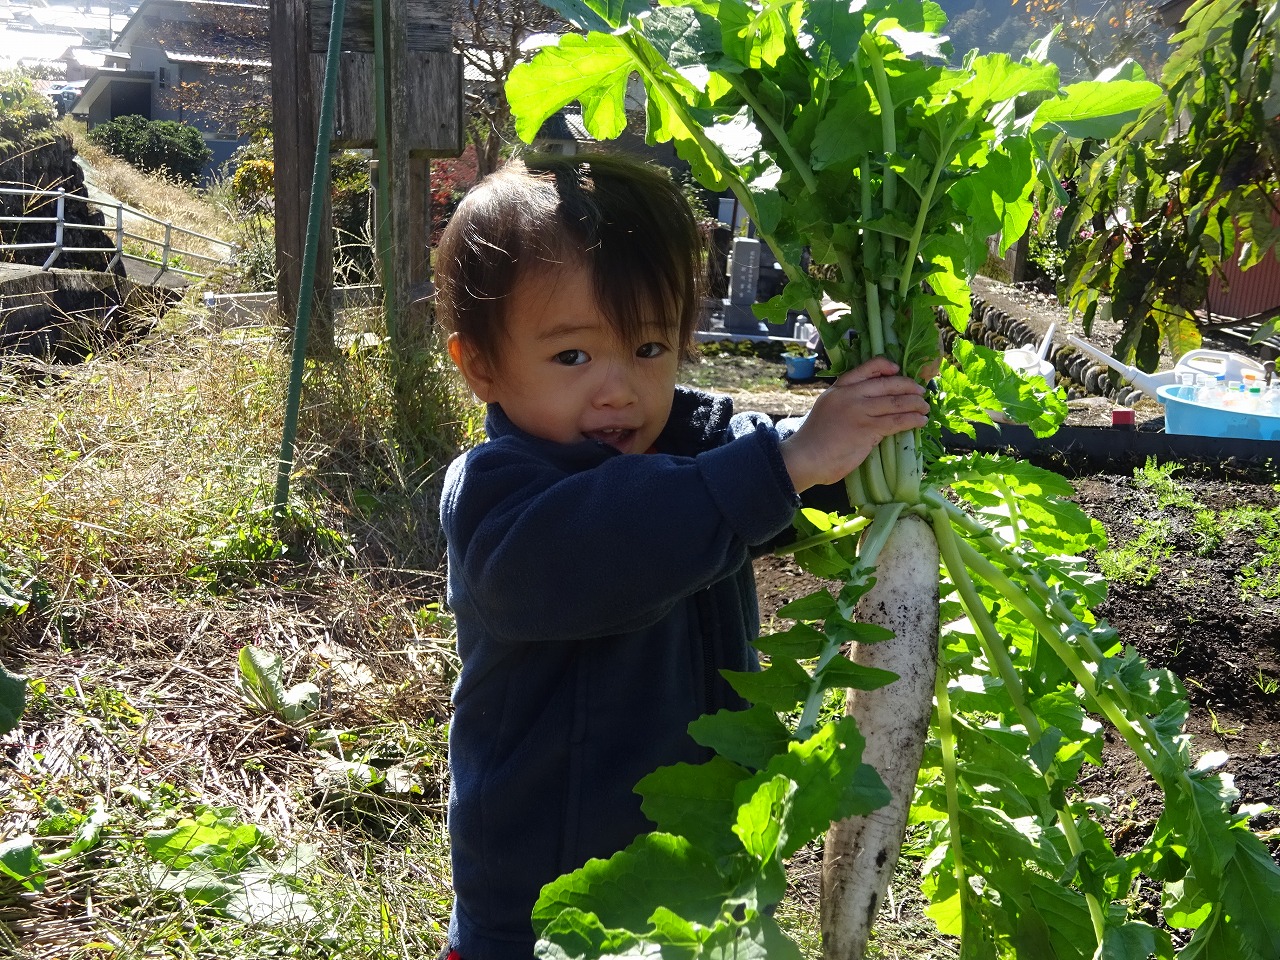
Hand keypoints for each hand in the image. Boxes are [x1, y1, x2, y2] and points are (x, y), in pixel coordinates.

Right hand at [780, 357, 929, 492]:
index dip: (886, 367)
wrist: (805, 457)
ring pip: (896, 402)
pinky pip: (896, 421)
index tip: (898, 370)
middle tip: (921, 392)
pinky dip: (912, 420)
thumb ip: (846, 402)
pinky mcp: (868, 429)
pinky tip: (920, 421)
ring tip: (925, 407)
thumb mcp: (828, 408)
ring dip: (915, 404)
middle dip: (909, 387)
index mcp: (840, 388)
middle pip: (888, 384)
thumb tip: (870, 405)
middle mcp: (851, 395)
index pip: (867, 368)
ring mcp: (860, 411)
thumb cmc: (815, 439)